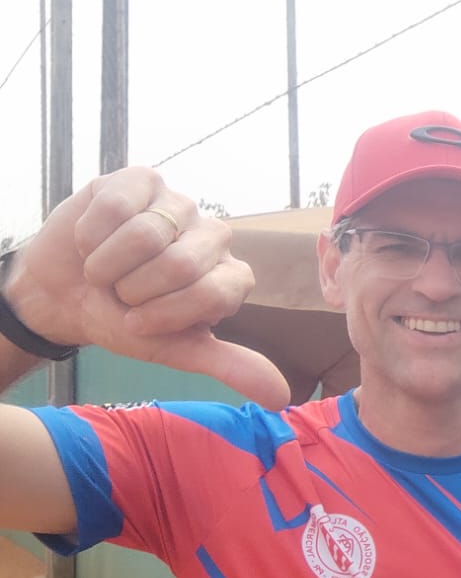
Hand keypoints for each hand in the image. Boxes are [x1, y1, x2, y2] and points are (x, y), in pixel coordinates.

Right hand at [7, 167, 289, 408]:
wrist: (64, 296)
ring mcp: (180, 205)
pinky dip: (90, 234)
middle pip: (180, 264)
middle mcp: (215, 237)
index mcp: (231, 278)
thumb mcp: (176, 350)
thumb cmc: (124, 321)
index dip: (164, 315)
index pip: (212, 294)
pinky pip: (115, 206)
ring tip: (105, 269)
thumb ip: (229, 366)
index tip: (140, 323)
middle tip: (123, 294)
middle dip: (135, 290)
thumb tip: (280, 397)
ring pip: (145, 235)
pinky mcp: (142, 180)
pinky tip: (91, 239)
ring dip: (108, 264)